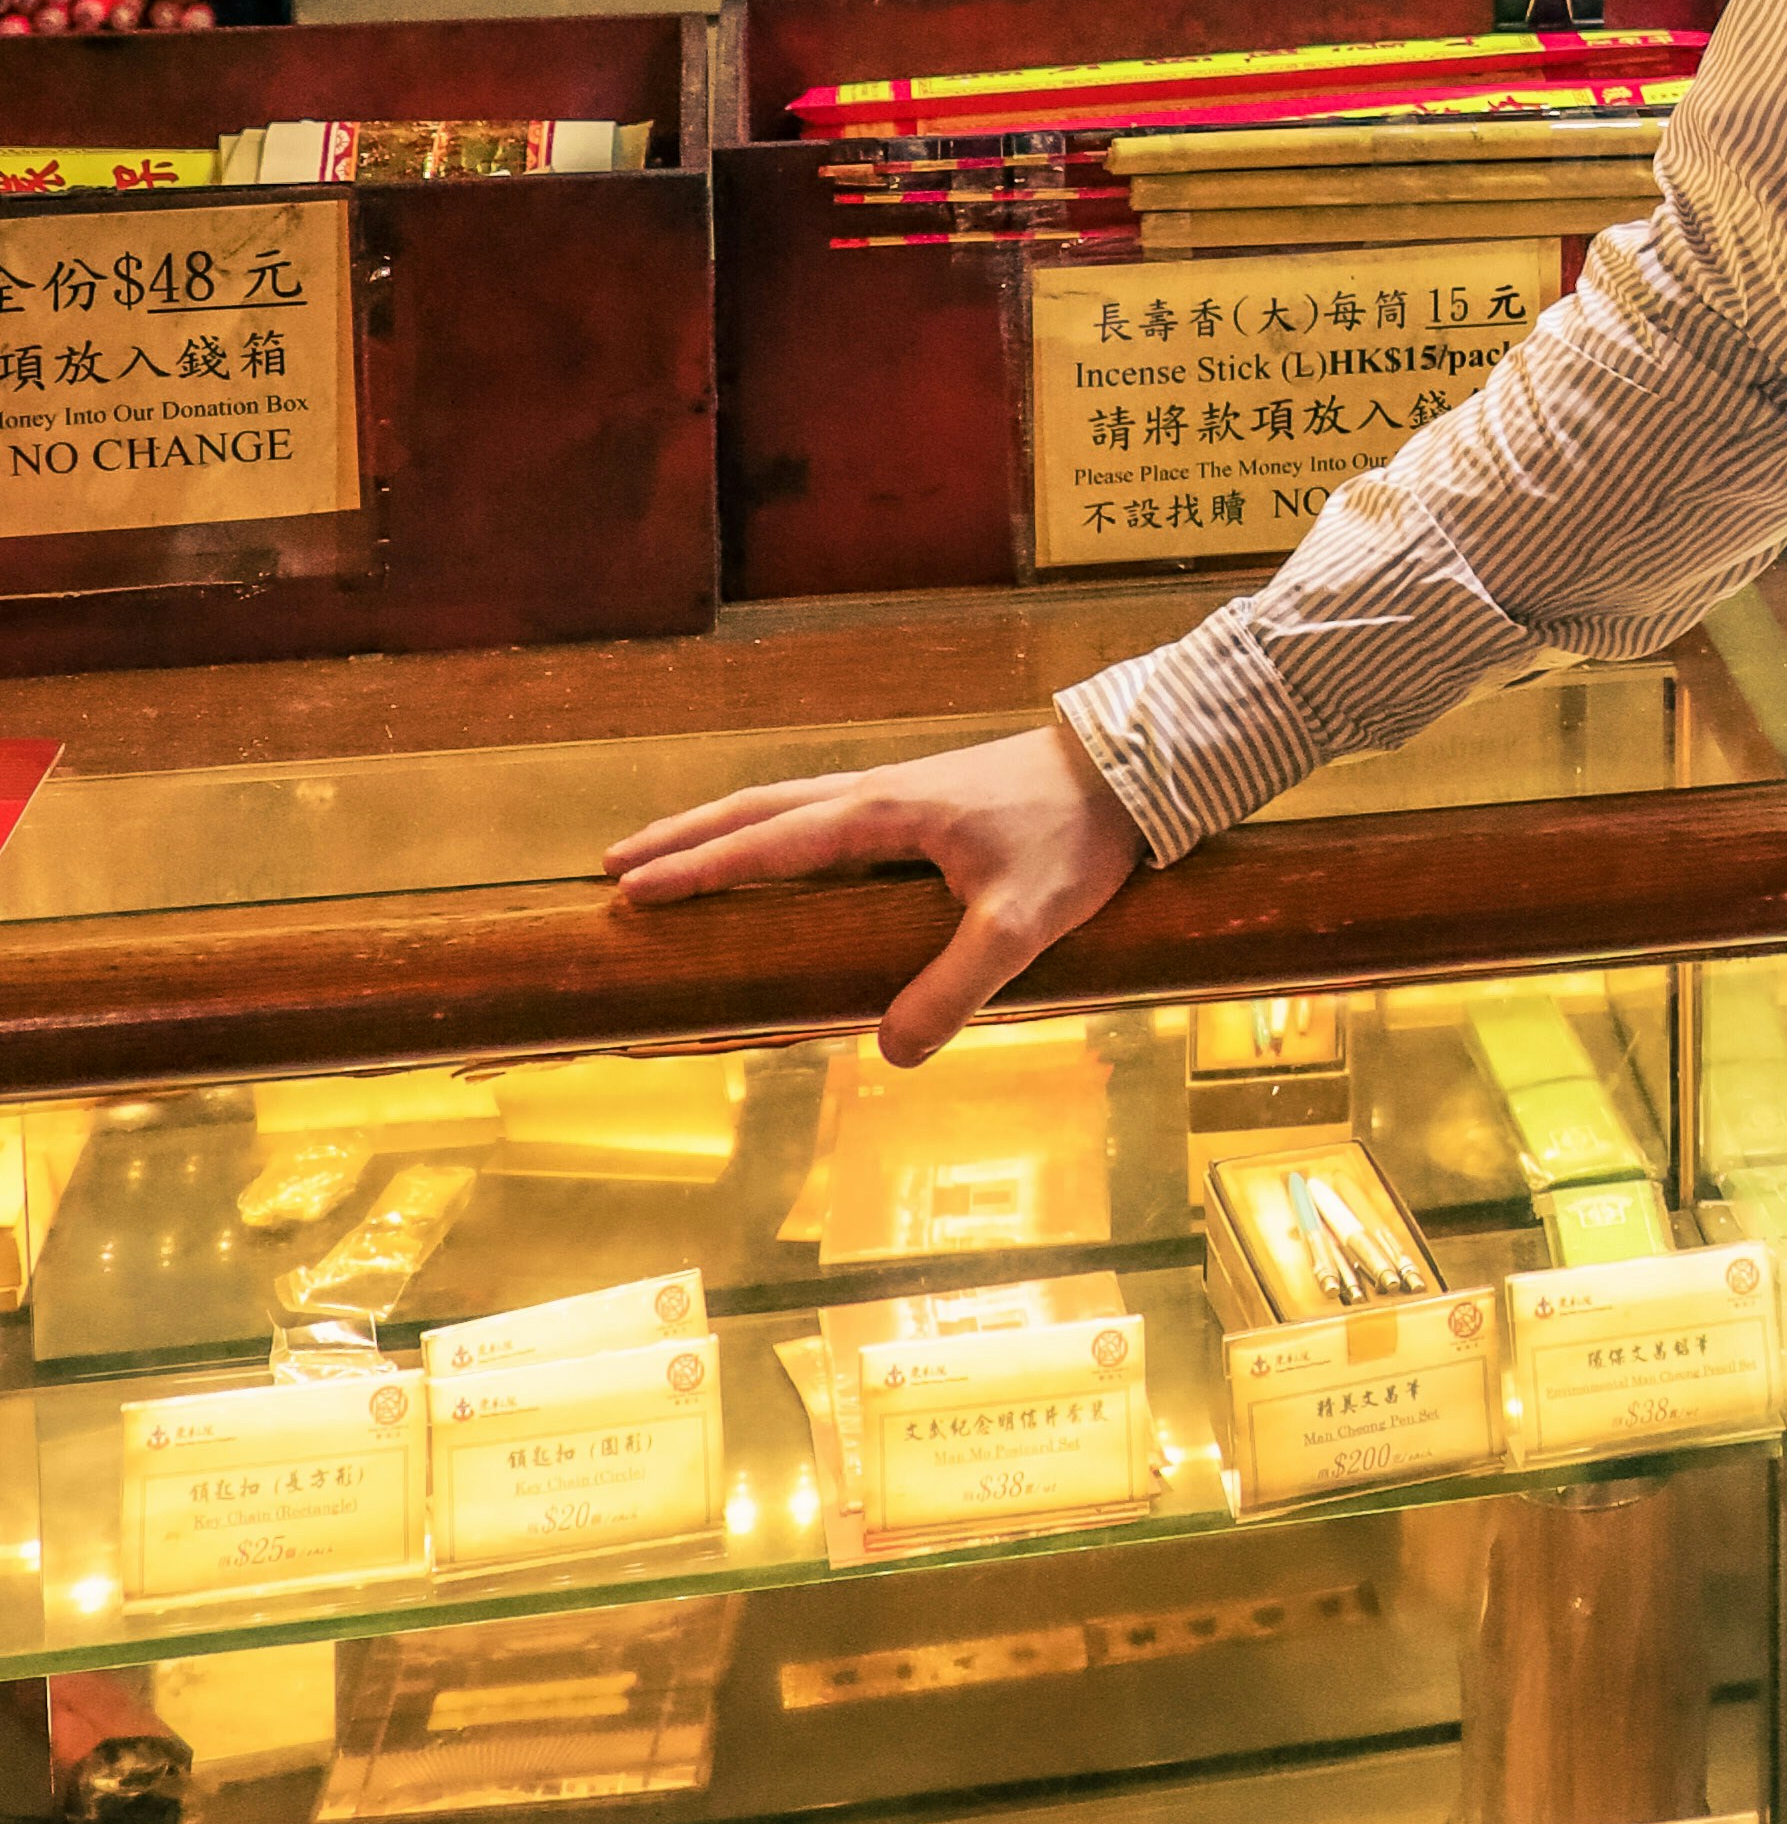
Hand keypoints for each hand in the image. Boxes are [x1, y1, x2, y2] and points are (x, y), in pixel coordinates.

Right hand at [604, 722, 1141, 1063]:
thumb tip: (889, 1051)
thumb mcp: (1022, 923)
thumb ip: (957, 987)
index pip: (769, 842)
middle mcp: (877, 792)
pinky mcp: (922, 799)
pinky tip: (774, 853)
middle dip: (684, 838)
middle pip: (757, 809)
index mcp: (884, 813)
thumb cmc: (1076, 839)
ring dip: (723, 827)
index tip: (633, 889)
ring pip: (786, 802)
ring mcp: (898, 791)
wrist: (1134, 772)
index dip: (700, 868)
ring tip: (670, 854)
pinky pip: (820, 812)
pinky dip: (772, 827)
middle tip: (614, 867)